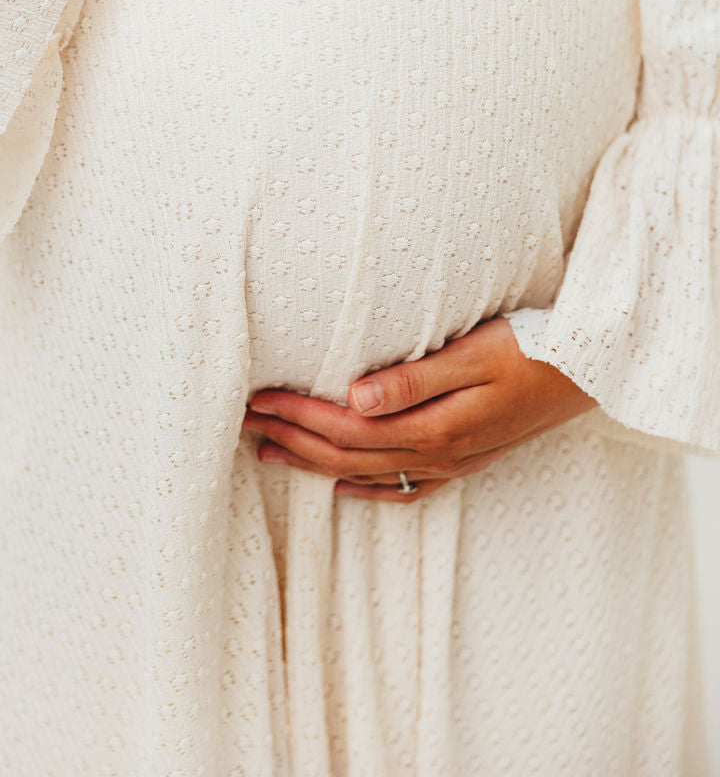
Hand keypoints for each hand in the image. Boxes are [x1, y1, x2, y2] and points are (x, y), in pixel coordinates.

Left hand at [241, 317, 596, 500]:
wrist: (593, 371)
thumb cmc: (534, 349)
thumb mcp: (475, 354)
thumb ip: (412, 378)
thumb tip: (350, 398)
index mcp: (434, 428)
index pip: (345, 428)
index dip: (297, 415)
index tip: (258, 398)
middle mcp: (437, 455)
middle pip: (346, 454)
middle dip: (291, 438)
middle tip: (243, 422)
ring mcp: (451, 465)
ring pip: (365, 473)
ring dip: (313, 462)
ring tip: (268, 450)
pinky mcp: (464, 462)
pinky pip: (402, 488)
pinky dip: (365, 489)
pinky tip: (341, 486)